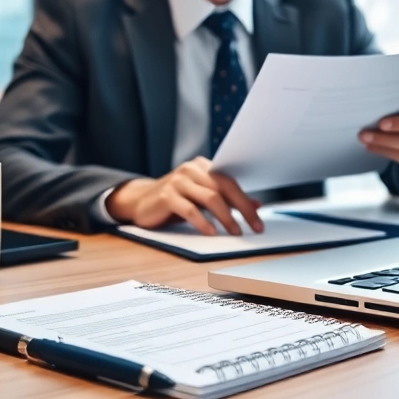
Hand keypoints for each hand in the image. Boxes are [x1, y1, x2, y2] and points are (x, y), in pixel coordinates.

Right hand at [105, 157, 262, 235]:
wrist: (139, 202)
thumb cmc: (175, 200)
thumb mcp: (202, 198)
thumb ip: (227, 199)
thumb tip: (256, 204)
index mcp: (202, 166)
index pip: (230, 182)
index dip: (246, 202)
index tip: (259, 222)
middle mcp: (191, 169)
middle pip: (223, 188)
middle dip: (242, 210)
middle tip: (253, 228)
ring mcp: (177, 181)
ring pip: (210, 198)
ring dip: (226, 217)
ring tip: (236, 232)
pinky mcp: (166, 196)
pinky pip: (190, 209)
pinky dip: (203, 222)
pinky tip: (212, 233)